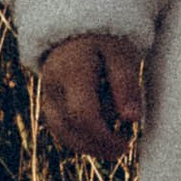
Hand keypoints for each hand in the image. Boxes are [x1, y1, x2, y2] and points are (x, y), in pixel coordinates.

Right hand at [34, 35, 144, 167]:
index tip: (127, 144)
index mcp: (70, 70)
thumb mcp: (121, 54)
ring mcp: (47, 96)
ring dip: (88, 146)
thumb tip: (133, 119)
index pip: (82, 114)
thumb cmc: (105, 41)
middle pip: (69, 129)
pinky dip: (80, 139)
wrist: (79, 31)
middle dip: (97, 145)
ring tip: (114, 147)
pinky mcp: (49, 104)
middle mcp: (52, 85)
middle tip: (124, 148)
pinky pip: (61, 129)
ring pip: (62, 133)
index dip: (103, 136)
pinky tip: (101, 138)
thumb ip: (126, 84)